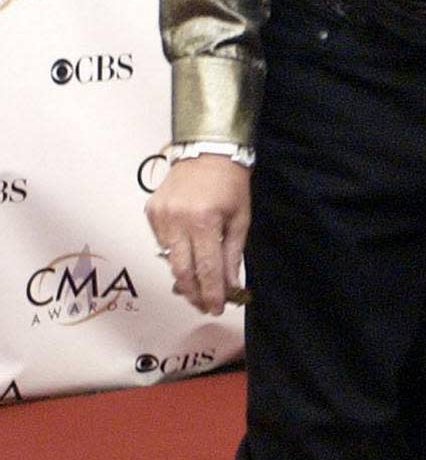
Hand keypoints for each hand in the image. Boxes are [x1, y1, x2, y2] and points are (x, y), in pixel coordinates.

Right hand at [146, 155, 251, 315]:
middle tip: (204, 304)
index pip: (206, 270)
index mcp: (204, 221)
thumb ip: (232, 256)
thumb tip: (230, 287)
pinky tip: (186, 251)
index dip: (211, 294)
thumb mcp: (240, 220)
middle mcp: (178, 219)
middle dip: (193, 293)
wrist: (208, 151)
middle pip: (181, 272)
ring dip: (184, 275)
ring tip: (197, 284)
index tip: (215, 308)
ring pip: (169, 260)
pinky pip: (161, 243)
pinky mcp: (151, 211)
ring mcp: (160, 215)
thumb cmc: (230, 184)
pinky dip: (174, 252)